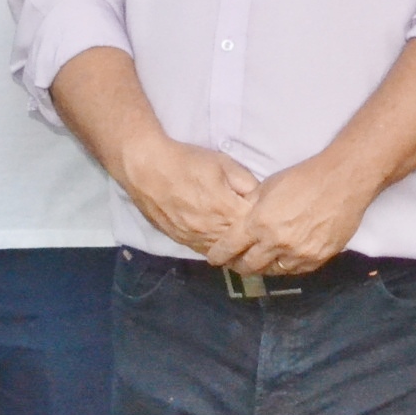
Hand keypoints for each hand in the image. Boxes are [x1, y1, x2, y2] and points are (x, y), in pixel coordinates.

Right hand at [118, 137, 258, 256]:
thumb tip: (260, 197)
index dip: (264, 219)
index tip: (269, 214)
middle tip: (260, 230)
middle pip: (240, 243)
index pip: (255, 225)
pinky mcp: (180, 240)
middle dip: (252, 237)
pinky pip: (204, 250)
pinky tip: (221, 240)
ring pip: (223, 252)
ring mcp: (194, 238)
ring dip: (234, 247)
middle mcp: (211, 230)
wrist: (146, 169)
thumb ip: (247, 182)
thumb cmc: (188, 162)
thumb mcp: (224, 163)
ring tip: (244, 239)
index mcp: (226, 210)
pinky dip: (216, 247)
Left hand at [204, 154, 375, 274]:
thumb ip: (251, 205)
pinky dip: (288, 264)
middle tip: (238, 261)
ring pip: (272, 271)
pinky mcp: (317, 258)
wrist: (343, 180)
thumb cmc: (304, 177)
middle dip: (239, 264)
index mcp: (259, 223)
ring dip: (265, 265)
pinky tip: (287, 256)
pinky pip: (296, 270)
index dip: (218, 255)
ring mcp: (298, 254)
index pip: (228, 248)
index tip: (215, 258)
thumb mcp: (269, 185)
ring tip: (264, 259)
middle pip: (248, 266)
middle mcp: (276, 243)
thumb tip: (240, 219)